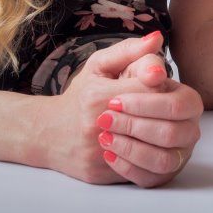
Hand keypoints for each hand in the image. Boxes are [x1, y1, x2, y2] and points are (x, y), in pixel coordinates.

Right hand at [31, 31, 198, 185]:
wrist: (48, 133)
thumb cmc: (81, 95)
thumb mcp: (99, 65)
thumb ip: (130, 51)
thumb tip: (157, 38)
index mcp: (98, 96)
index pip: (152, 88)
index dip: (160, 83)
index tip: (156, 81)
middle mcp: (95, 127)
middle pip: (156, 120)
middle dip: (164, 110)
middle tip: (159, 103)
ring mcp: (98, 153)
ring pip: (153, 148)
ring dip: (161, 134)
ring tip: (156, 122)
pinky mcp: (100, 174)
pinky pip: (140, 169)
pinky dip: (149, 155)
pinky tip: (146, 142)